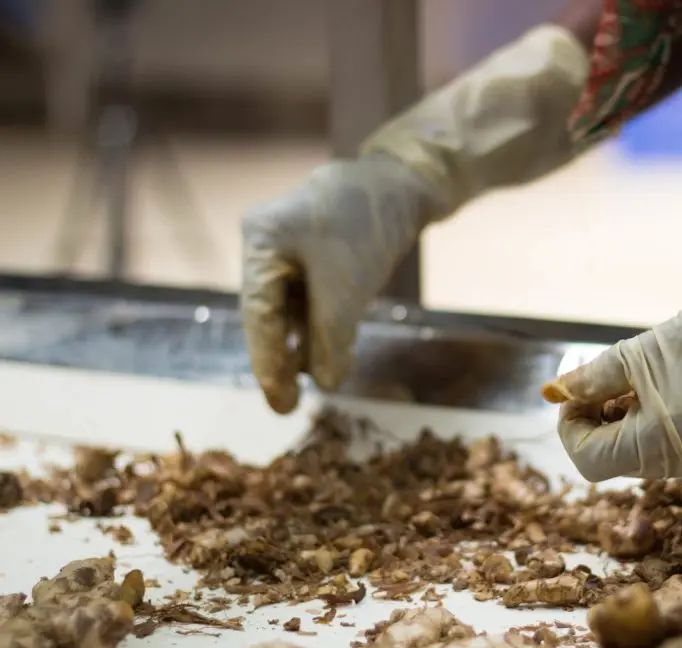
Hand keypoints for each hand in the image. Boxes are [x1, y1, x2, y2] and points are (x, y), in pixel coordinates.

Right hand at [241, 155, 430, 413]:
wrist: (404, 187)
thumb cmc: (368, 229)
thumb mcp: (346, 292)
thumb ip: (329, 340)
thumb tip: (325, 383)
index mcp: (260, 242)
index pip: (257, 315)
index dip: (266, 363)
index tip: (277, 402)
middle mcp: (266, 244)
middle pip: (268, 314)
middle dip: (281, 359)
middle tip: (287, 406)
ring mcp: (289, 249)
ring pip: (290, 310)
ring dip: (301, 347)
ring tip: (304, 390)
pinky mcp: (315, 255)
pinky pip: (310, 300)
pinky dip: (318, 329)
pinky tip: (324, 359)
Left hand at [550, 95, 681, 481]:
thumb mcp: (663, 345)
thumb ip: (605, 374)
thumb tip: (559, 389)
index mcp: (668, 447)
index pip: (589, 460)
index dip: (571, 424)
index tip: (574, 389)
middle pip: (622, 457)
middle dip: (605, 416)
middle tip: (609, 372)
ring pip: (656, 449)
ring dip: (638, 414)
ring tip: (650, 368)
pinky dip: (672, 417)